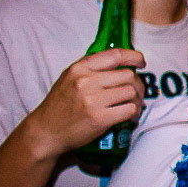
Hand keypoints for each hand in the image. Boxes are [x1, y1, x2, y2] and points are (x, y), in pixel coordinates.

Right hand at [27, 48, 146, 156]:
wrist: (46, 131)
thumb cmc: (59, 105)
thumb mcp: (69, 78)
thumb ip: (91, 68)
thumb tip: (120, 63)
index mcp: (80, 68)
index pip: (115, 55)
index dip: (133, 57)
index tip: (140, 62)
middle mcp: (87, 81)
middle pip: (128, 75)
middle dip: (137, 83)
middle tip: (136, 91)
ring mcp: (93, 100)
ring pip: (131, 92)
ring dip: (137, 99)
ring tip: (133, 104)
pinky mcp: (100, 118)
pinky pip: (129, 109)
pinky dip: (134, 112)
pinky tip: (130, 115)